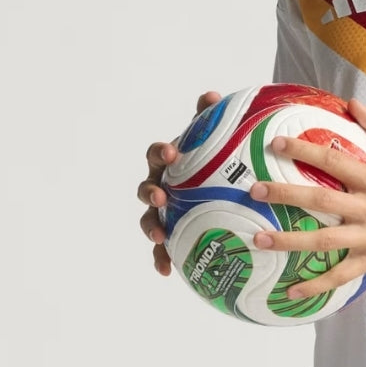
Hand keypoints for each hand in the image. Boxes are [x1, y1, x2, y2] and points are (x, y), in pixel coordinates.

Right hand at [137, 90, 221, 275]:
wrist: (219, 180)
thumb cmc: (212, 157)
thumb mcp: (214, 137)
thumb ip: (211, 118)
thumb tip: (210, 96)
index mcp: (169, 162)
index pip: (157, 154)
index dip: (160, 153)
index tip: (172, 155)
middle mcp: (161, 184)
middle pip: (146, 188)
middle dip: (149, 193)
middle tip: (161, 197)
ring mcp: (163, 210)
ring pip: (149, 219)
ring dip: (151, 227)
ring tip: (160, 237)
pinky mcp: (171, 231)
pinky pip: (163, 247)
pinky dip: (161, 257)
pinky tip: (166, 270)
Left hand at [248, 99, 365, 298]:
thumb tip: (352, 103)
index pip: (334, 160)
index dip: (304, 150)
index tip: (276, 144)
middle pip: (321, 200)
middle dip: (285, 194)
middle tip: (254, 190)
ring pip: (324, 241)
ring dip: (289, 241)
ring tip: (259, 239)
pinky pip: (340, 275)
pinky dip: (315, 286)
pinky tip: (290, 292)